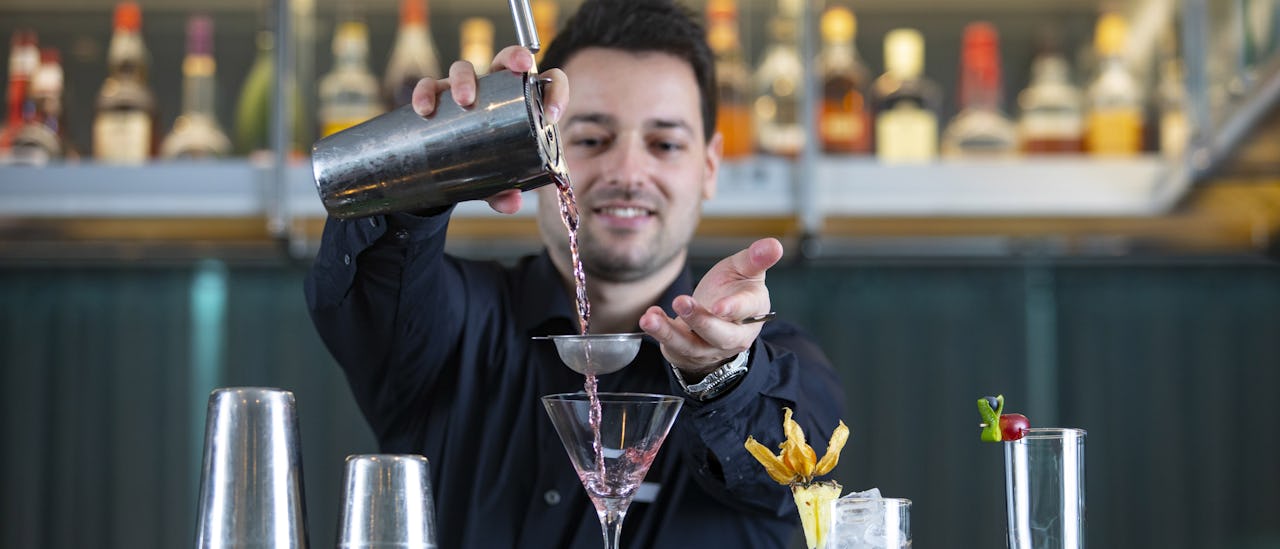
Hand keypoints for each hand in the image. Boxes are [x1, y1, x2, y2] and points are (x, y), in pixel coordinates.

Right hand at [410, 45, 569, 214]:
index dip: (556, 90)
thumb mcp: (498, 181)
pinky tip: (425, 109)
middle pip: (505, 59)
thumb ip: (505, 190)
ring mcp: (463, 91)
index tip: (552, 115)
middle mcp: (493, 89)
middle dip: (514, 56)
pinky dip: (426, 93)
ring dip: (465, 79)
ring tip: (466, 101)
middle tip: (519, 68)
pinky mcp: (436, 98)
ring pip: (464, 68)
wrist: (448, 171)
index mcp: (520, 103)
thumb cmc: (484, 165)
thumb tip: (510, 203)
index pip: (547, 83)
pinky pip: (429, 87)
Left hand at [639, 238, 783, 379]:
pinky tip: (650, 317)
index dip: (734, 308)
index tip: (720, 307)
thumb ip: (755, 258)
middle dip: (700, 321)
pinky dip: (659, 332)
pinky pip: (672, 346)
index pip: (747, 311)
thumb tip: (774, 244)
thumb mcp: (744, 271)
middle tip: (681, 301)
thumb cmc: (732, 291)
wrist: (717, 322)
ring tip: (650, 318)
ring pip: (691, 345)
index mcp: (752, 312)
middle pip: (720, 335)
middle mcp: (733, 336)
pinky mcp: (686, 352)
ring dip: (669, 332)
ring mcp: (709, 348)